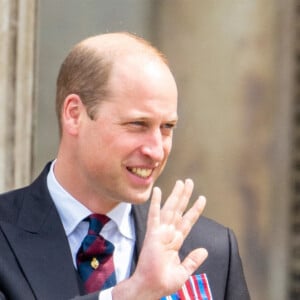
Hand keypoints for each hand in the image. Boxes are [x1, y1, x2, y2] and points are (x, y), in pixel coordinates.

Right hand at [113, 179, 207, 299]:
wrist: (151, 287)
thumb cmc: (164, 281)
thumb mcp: (184, 272)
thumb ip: (193, 259)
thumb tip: (204, 250)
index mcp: (176, 241)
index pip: (188, 221)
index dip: (195, 210)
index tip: (202, 198)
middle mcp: (169, 233)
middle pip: (179, 210)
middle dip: (185, 196)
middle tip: (189, 182)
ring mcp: (161, 232)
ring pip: (170, 209)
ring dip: (176, 196)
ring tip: (181, 182)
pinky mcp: (152, 234)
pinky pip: (154, 216)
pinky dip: (156, 203)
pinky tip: (158, 192)